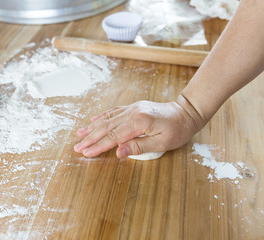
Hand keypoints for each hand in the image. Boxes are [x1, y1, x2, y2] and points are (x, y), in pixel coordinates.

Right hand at [74, 95, 204, 157]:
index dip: (98, 146)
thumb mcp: (161, 143)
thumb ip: (138, 146)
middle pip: (107, 127)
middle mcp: (132, 113)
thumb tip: (118, 152)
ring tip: (79, 134)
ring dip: (92, 127)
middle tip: (77, 147)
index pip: (114, 137)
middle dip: (90, 138)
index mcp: (139, 122)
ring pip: (107, 119)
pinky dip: (102, 116)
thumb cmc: (177, 130)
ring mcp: (132, 108)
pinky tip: (93, 120)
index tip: (86, 153)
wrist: (186, 112)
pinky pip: (114, 111)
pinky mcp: (133, 108)